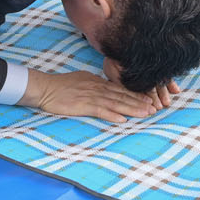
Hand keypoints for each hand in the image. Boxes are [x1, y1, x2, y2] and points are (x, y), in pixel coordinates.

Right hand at [23, 63, 176, 121]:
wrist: (45, 88)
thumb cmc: (61, 86)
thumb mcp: (82, 80)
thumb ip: (95, 85)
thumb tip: (106, 89)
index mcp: (97, 82)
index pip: (121, 89)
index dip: (136, 95)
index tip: (149, 99)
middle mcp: (98, 87)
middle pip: (123, 95)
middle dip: (140, 102)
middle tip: (155, 108)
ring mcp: (91, 96)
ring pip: (116, 103)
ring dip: (132, 109)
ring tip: (146, 114)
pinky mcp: (83, 105)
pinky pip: (100, 110)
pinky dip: (112, 115)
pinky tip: (123, 120)